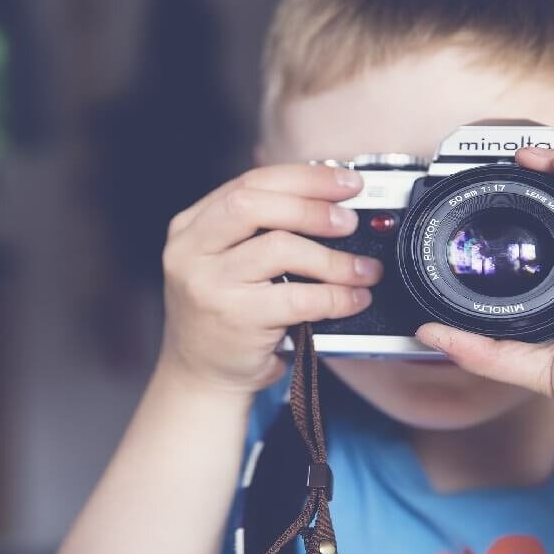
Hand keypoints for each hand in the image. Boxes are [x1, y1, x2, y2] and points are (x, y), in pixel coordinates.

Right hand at [158, 164, 382, 394]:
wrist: (199, 375)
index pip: (249, 183)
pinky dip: (335, 296)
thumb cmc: (223, 314)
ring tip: (363, 268)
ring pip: (279, 248)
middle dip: (312, 206)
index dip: (303, 178)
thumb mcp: (224, 261)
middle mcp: (192, 251)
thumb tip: (330, 202)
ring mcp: (210, 285)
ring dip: (333, 257)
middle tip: (350, 220)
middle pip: (254, 205)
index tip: (344, 182)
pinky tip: (353, 298)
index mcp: (191, 226)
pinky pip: (299, 298)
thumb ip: (259, 229)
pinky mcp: (236, 319)